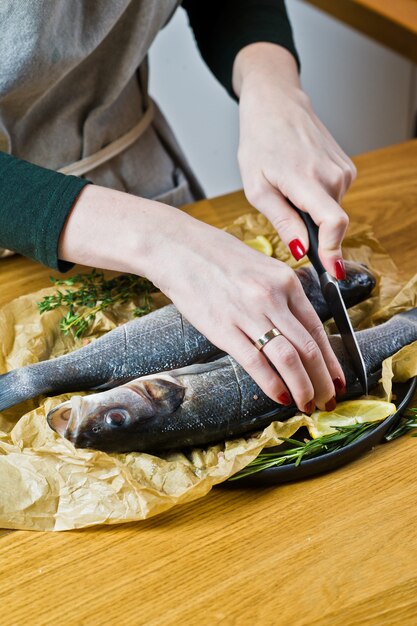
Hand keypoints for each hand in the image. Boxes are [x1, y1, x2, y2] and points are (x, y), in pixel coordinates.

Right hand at [149, 212, 344, 412]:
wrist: (176, 248)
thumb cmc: (216, 256)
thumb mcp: (260, 267)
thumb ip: (281, 296)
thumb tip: (296, 329)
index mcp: (285, 281)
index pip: (317, 328)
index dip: (331, 359)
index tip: (338, 378)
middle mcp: (272, 297)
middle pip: (308, 348)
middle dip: (323, 380)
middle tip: (329, 401)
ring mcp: (248, 313)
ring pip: (289, 359)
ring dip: (303, 387)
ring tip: (308, 405)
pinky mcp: (223, 328)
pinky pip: (256, 362)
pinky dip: (273, 384)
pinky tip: (281, 397)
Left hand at [233, 43, 356, 278]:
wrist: (277, 104)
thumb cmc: (260, 142)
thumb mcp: (257, 188)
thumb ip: (282, 222)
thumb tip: (301, 250)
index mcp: (306, 179)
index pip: (333, 222)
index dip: (333, 251)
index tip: (331, 271)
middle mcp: (332, 175)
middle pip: (329, 223)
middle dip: (309, 229)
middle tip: (283, 207)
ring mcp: (343, 170)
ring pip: (330, 211)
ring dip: (310, 210)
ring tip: (288, 186)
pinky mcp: (346, 168)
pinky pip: (332, 197)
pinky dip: (316, 198)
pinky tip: (300, 178)